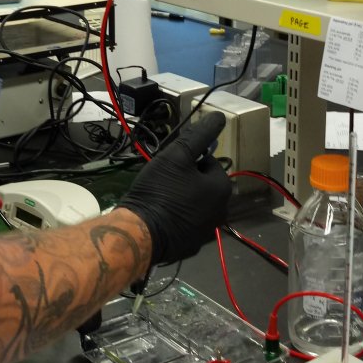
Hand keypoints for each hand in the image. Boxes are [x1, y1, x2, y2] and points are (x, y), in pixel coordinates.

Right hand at [120, 111, 230, 266]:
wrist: (140, 233)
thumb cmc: (160, 189)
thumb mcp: (177, 155)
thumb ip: (199, 135)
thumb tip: (219, 117)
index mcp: (222, 188)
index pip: (209, 162)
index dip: (189, 159)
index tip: (171, 163)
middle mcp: (221, 211)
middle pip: (204, 184)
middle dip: (187, 179)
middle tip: (164, 179)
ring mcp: (207, 232)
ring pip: (196, 203)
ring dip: (184, 197)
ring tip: (160, 196)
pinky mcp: (192, 245)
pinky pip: (188, 223)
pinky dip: (178, 217)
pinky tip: (161, 215)